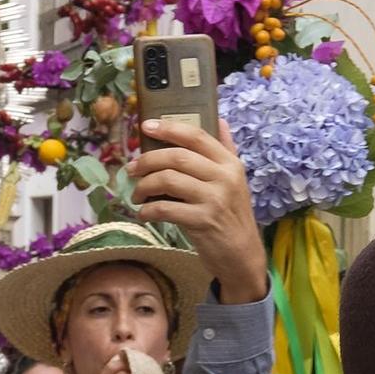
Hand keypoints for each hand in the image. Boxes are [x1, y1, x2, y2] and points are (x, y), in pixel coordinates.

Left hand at [130, 118, 267, 304]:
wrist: (242, 255)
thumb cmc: (232, 215)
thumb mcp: (235, 179)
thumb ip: (226, 149)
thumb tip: (218, 118)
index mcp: (230, 163)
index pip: (196, 136)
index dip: (169, 128)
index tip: (146, 126)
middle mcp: (225, 177)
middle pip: (177, 157)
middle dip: (148, 160)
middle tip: (132, 168)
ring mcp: (215, 199)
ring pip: (168, 180)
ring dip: (144, 185)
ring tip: (137, 193)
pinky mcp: (203, 221)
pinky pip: (165, 208)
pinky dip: (148, 210)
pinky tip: (143, 213)